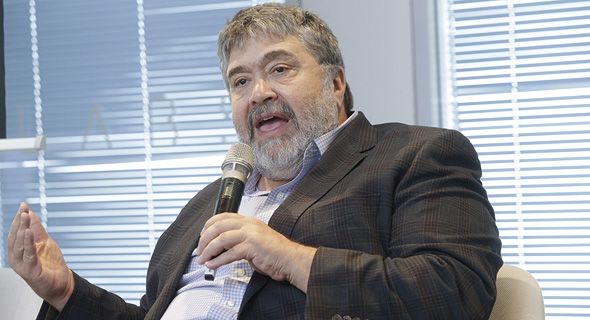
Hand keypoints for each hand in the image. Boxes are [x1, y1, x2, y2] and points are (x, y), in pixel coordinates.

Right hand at [6, 202, 73, 310]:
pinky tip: (29, 232)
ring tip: (24, 216)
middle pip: (15, 236)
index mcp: (18, 249)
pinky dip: (28, 243)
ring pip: (19, 244)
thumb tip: (29, 212)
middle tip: (22, 209)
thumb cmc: (50, 264)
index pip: (16, 231)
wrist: (61, 282)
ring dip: (22, 229)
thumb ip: (37, 228)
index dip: (18, 218)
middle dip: (19, 222)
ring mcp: (21, 264)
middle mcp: (16, 257)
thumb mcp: (44, 241)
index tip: (23, 205)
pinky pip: (28, 255)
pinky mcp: (30, 270)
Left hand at [195, 213, 316, 292]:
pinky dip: (218, 260)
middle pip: (218, 226)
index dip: (209, 225)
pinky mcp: (252, 246)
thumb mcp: (254, 241)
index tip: (202, 236)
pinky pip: (230, 253)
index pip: (223, 216)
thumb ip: (239, 240)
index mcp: (249, 222)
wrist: (290, 259)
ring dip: (208, 250)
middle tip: (199, 250)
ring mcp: (251, 234)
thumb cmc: (275, 253)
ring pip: (221, 238)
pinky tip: (213, 265)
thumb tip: (221, 248)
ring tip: (203, 259)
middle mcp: (249, 225)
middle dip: (204, 239)